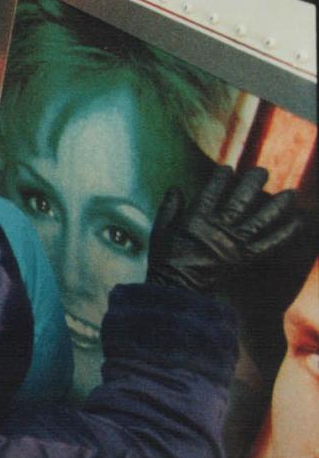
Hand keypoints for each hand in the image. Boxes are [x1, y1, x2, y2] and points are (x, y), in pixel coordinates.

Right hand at [146, 165, 301, 294]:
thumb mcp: (159, 231)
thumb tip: (176, 189)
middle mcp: (217, 230)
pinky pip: (269, 244)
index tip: (228, 168)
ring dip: (276, 206)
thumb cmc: (166, 259)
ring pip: (260, 220)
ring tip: (290, 193)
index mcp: (195, 221)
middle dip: (252, 184)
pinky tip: (297, 221)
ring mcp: (234, 244)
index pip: (211, 193)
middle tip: (262, 171)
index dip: (220, 179)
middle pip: (240, 202)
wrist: (178, 289)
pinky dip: (285, 233)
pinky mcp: (245, 258)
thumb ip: (169, 209)